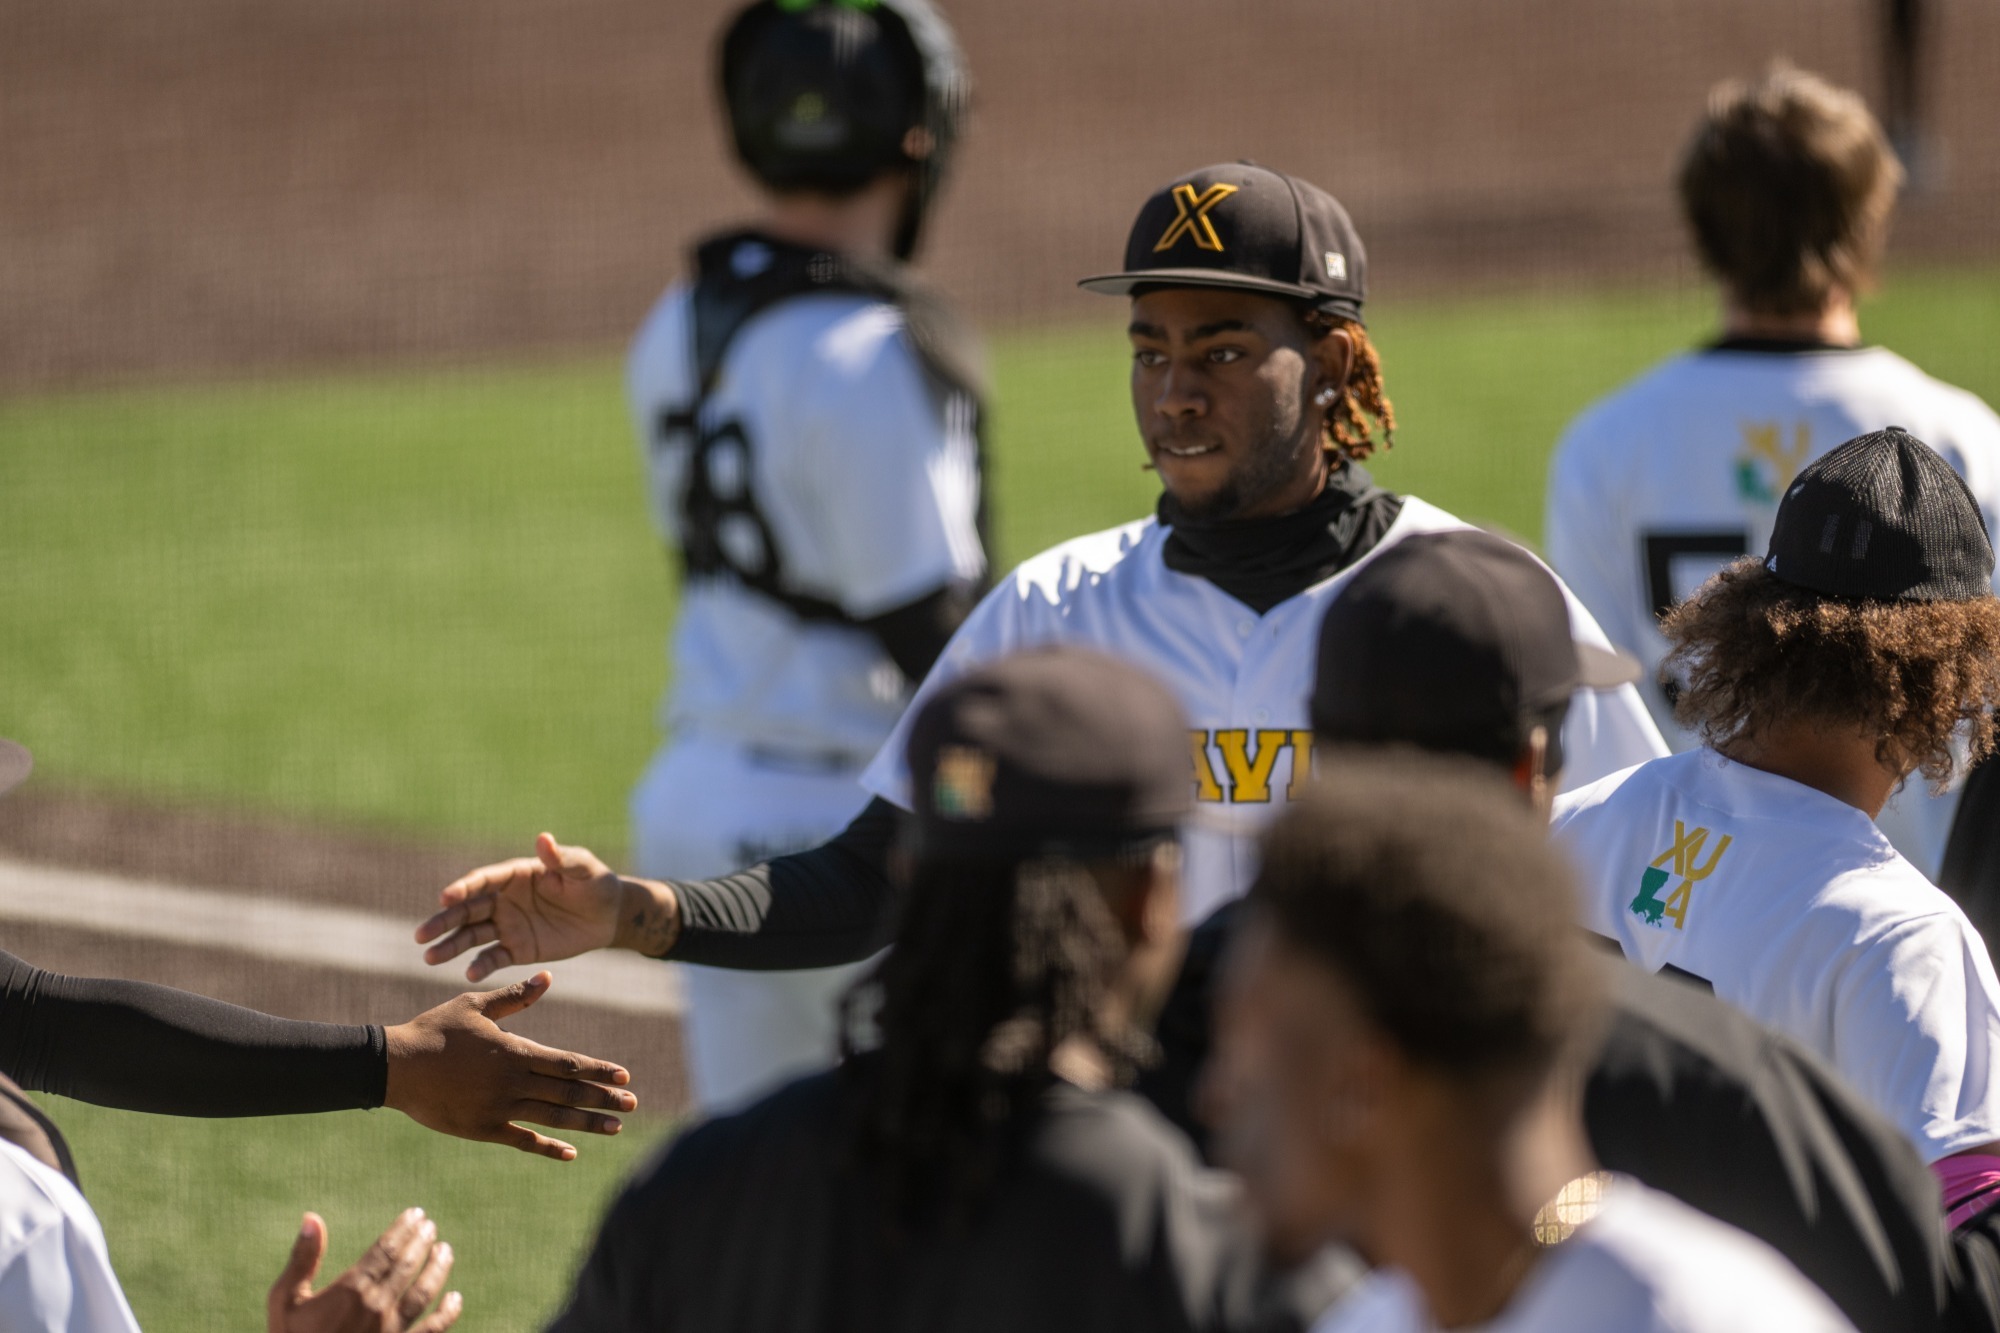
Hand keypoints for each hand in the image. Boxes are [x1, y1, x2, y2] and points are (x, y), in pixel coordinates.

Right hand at [267, 1209, 460, 1332]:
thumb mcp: (285, 1300)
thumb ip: (302, 1259)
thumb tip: (311, 1217)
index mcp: (350, 1291)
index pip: (386, 1250)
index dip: (403, 1229)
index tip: (416, 1214)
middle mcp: (376, 1308)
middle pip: (407, 1266)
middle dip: (421, 1242)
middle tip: (430, 1227)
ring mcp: (391, 1331)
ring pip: (424, 1294)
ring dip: (438, 1269)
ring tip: (445, 1251)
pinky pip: (432, 1330)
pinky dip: (448, 1314)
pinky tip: (455, 1299)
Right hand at [384, 971, 635, 1160]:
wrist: (394, 1066)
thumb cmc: (435, 1030)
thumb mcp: (476, 1006)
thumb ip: (515, 998)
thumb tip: (548, 977)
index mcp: (515, 1051)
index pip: (569, 1063)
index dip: (599, 1070)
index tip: (625, 1076)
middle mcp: (513, 1081)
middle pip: (569, 1092)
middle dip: (604, 1099)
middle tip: (633, 1105)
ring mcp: (498, 1108)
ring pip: (553, 1118)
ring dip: (587, 1124)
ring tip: (616, 1128)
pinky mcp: (481, 1129)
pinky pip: (523, 1140)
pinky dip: (549, 1148)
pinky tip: (572, 1153)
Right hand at [415, 834, 625, 981]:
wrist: (609, 916)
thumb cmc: (595, 883)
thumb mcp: (582, 868)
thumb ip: (560, 858)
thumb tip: (543, 838)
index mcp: (515, 875)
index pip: (483, 881)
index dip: (464, 888)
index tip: (446, 898)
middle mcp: (504, 900)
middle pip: (468, 910)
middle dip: (444, 921)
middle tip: (421, 935)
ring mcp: (508, 925)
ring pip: (472, 935)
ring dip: (451, 946)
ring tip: (429, 957)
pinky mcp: (518, 949)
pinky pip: (494, 958)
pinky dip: (481, 966)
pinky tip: (470, 974)